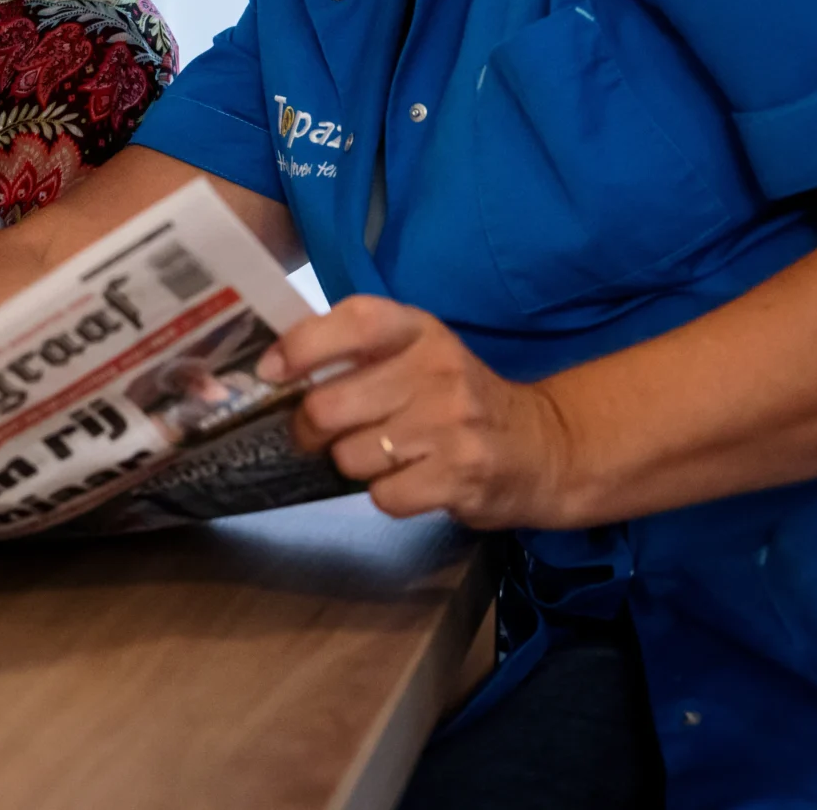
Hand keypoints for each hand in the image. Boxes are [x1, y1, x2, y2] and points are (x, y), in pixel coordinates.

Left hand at [263, 295, 581, 529]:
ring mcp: (452, 426)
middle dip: (310, 429)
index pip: (355, 321)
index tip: (271, 372)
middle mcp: (438, 371)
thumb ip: (358, 351)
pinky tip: (412, 481)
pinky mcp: (462, 477)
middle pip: (330, 404)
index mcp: (421, 331)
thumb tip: (275, 368)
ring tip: (384, 456)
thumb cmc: (459, 398)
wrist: (545, 447)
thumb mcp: (418, 354)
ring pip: (350, 455)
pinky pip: (384, 495)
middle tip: (316, 434)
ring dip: (352, 464)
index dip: (302, 346)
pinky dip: (387, 494)